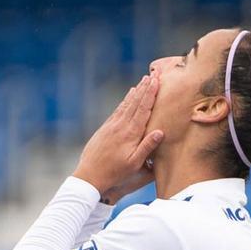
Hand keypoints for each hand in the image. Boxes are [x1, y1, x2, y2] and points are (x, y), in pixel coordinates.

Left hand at [75, 73, 163, 200]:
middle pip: (135, 102)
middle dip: (145, 87)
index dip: (151, 94)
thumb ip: (147, 147)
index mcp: (130, 133)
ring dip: (136, 91)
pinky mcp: (106, 128)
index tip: (157, 81)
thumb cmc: (114, 173)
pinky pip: (118, 110)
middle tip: (154, 74)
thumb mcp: (134, 164)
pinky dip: (125, 101)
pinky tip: (129, 96)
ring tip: (143, 80)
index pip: (143, 109)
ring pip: (126, 104)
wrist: (89, 175)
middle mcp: (121, 125)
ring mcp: (112, 125)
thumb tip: (161, 132)